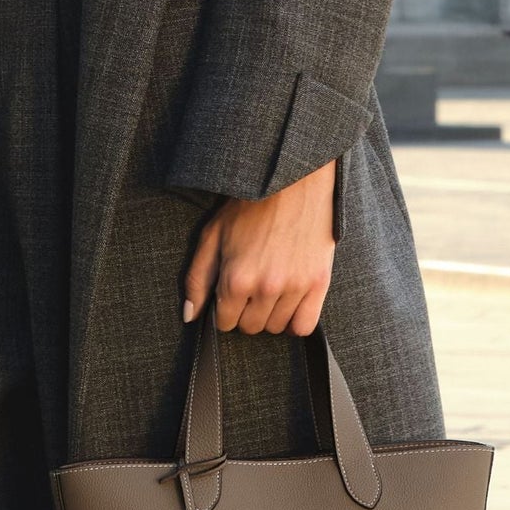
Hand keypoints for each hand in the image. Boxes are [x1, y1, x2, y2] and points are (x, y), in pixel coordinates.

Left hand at [182, 159, 338, 336]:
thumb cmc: (250, 205)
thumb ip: (197, 279)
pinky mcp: (318, 284)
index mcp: (236, 278)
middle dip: (245, 312)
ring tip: (270, 290)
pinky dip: (296, 321)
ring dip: (270, 315)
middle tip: (250, 288)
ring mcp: (295, 287)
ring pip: (276, 328)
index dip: (224, 309)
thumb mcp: (213, 236)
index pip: (225, 323)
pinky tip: (289, 304)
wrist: (292, 181)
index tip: (229, 293)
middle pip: (251, 327)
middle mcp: (266, 288)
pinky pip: (305, 326)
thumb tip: (190, 315)